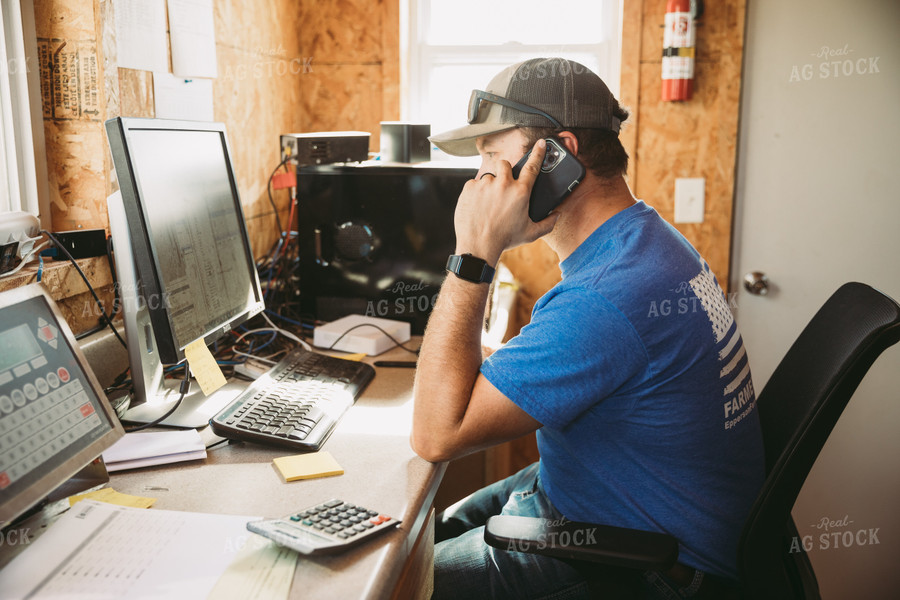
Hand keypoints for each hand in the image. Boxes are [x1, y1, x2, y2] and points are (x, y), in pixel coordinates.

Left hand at [453, 140, 559, 264]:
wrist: (478, 247)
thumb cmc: (505, 240)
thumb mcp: (530, 234)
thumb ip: (547, 224)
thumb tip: (557, 215)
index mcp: (520, 192)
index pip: (532, 166)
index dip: (538, 153)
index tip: (540, 143)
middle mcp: (503, 184)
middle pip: (505, 164)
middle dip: (504, 171)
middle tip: (502, 186)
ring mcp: (485, 185)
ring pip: (488, 176)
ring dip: (489, 186)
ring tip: (488, 204)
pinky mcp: (469, 188)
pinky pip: (473, 184)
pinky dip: (475, 193)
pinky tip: (477, 207)